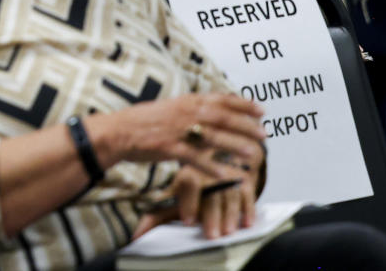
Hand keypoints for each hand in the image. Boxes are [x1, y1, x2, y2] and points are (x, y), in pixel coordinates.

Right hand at [94, 93, 264, 180]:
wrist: (117, 131)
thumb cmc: (142, 121)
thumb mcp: (169, 108)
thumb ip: (190, 110)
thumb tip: (211, 111)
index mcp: (186, 101)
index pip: (220, 99)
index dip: (243, 103)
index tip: (261, 109)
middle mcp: (184, 112)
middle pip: (222, 117)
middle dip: (245, 124)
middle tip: (264, 133)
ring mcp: (177, 130)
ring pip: (212, 136)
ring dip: (234, 144)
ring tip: (252, 152)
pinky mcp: (169, 147)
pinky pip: (195, 158)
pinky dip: (211, 167)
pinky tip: (226, 175)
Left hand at [132, 156, 259, 239]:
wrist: (222, 151)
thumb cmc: (195, 179)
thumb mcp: (176, 191)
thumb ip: (159, 213)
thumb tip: (136, 233)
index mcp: (190, 171)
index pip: (189, 185)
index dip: (188, 203)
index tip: (187, 221)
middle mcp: (209, 171)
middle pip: (211, 193)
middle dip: (211, 215)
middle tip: (211, 235)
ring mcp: (229, 174)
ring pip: (230, 194)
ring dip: (230, 215)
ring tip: (228, 232)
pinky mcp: (246, 178)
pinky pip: (249, 194)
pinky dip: (248, 209)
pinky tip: (247, 223)